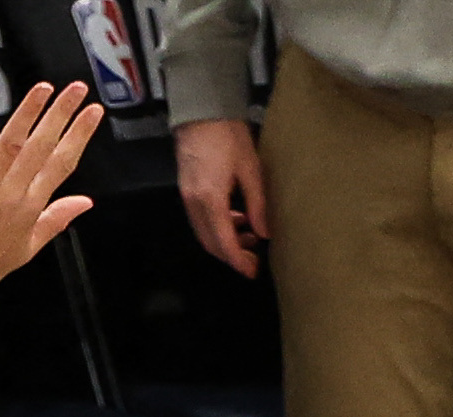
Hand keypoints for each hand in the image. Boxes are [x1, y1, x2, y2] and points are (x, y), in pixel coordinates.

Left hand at [0, 84, 100, 294]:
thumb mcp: (31, 245)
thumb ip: (58, 217)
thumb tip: (86, 202)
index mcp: (32, 204)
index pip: (62, 163)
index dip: (79, 135)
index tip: (94, 112)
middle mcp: (13, 192)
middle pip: (42, 146)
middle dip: (61, 115)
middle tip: (77, 89)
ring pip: (11, 143)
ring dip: (28, 113)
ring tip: (43, 89)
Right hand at [173, 113, 268, 276]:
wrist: (201, 110)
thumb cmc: (228, 135)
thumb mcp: (251, 169)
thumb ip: (258, 204)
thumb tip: (265, 233)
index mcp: (210, 200)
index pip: (224, 242)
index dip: (238, 260)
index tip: (252, 271)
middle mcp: (194, 203)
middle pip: (210, 243)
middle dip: (231, 255)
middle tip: (254, 258)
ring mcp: (187, 197)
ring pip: (204, 232)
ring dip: (225, 241)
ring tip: (250, 235)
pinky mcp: (186, 189)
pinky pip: (200, 219)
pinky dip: (218, 226)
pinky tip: (236, 218)